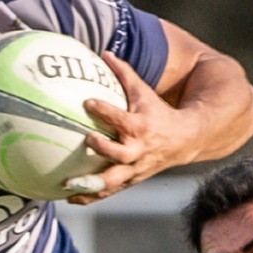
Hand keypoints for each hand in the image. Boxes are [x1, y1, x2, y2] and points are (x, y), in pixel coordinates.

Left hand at [64, 54, 192, 201]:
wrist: (185, 139)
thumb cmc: (157, 112)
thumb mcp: (143, 92)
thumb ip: (124, 74)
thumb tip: (103, 52)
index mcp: (140, 126)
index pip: (121, 118)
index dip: (105, 110)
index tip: (87, 102)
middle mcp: (137, 150)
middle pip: (119, 154)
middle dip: (103, 149)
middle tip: (84, 142)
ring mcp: (134, 168)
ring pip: (113, 180)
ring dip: (90, 184)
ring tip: (67, 185)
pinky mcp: (130, 180)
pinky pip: (109, 192)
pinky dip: (90, 197)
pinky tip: (68, 199)